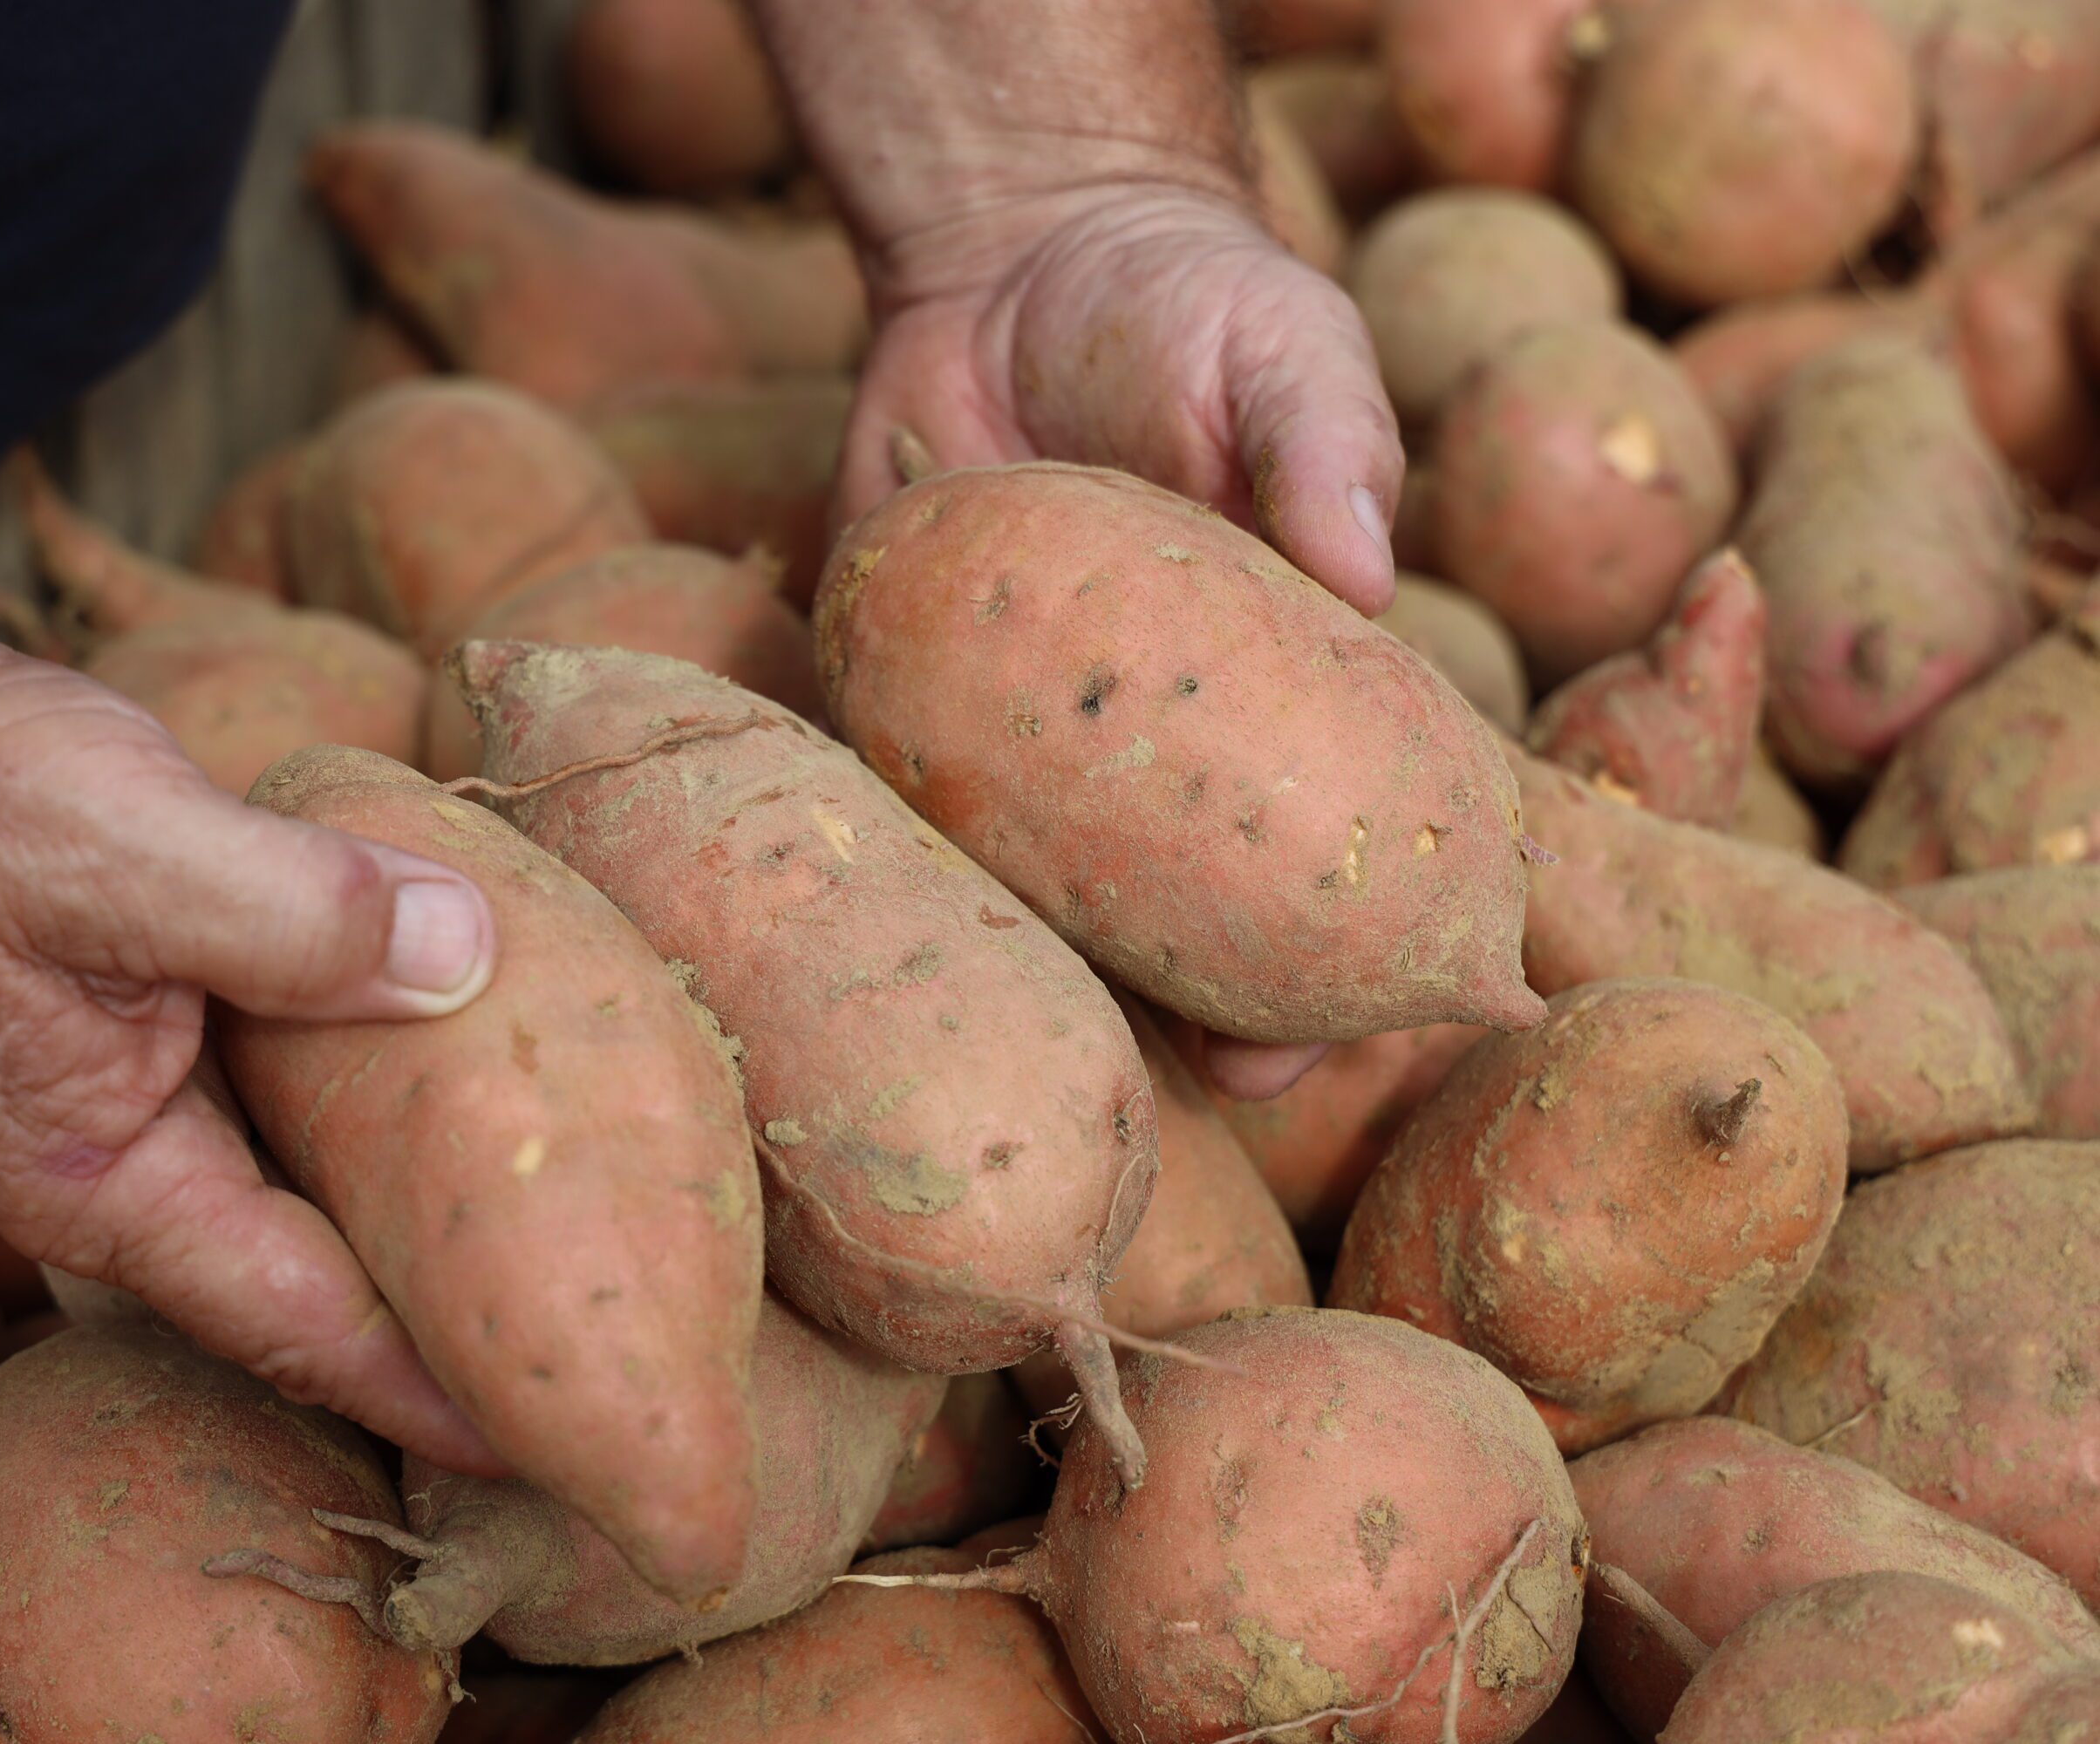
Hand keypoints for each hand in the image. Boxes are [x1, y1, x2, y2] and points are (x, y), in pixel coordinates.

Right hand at [0, 614, 507, 1468]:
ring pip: (295, 1181)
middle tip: (590, 1331)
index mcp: (102, 1182)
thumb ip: (299, 913)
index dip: (434, 1388)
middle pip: (309, 1280)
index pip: (303, 1325)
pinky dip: (360, 1089)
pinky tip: (451, 1051)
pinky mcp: (130, 1029)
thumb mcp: (120, 843)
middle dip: (439, 1314)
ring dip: (406, 1199)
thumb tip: (470, 955)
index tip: (557, 1434)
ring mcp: (117, 1104)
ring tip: (553, 1212)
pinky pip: (273, 1091)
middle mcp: (113, 1173)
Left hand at [843, 181, 1405, 1096]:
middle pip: (1187, 905)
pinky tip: (909, 923)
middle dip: (1206, 1006)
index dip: (1341, 948)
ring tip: (1055, 1042)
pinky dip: (912, 859)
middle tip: (1216, 1080)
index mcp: (1278, 685)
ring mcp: (1030, 725)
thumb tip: (1365, 568)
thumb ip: (1326, 445)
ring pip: (1045, 888)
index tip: (1335, 1026)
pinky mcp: (911, 683)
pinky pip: (909, 793)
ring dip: (1053, 971)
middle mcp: (1155, 734)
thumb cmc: (1190, 300)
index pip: (1330, 841)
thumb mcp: (1286, 347)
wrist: (1012, 251)